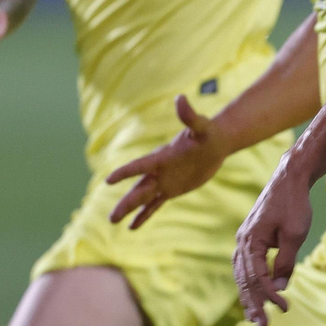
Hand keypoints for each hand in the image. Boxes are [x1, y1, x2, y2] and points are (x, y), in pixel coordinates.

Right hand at [105, 95, 227, 228]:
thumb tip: (181, 98)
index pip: (140, 165)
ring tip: (112, 221)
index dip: (126, 172)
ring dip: (129, 209)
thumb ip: (189, 115)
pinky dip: (144, 215)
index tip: (109, 180)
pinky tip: (132, 227)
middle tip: (111, 217)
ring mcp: (164, 181)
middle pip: (138, 188)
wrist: (216, 144)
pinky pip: (154, 204)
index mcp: (162, 157)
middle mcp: (159, 171)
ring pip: (142, 198)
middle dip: (125, 202)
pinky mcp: (172, 189)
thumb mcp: (201, 126)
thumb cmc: (209, 133)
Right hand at [233, 163, 313, 325]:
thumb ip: (285, 263)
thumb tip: (278, 289)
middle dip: (253, 304)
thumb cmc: (294, 205)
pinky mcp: (251, 239)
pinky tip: (256, 295)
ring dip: (249, 296)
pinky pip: (247, 266)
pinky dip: (250, 282)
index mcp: (251, 241)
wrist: (289, 179)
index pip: (257, 277)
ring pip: (242, 275)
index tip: (284, 308)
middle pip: (244, 280)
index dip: (268, 296)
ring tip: (256, 317)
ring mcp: (244, 240)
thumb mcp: (295, 235)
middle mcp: (242, 241)